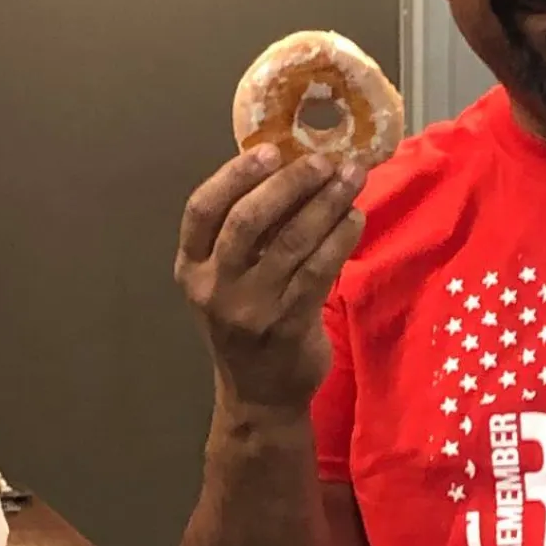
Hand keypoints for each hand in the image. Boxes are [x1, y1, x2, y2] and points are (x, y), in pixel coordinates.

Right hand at [174, 145, 366, 414]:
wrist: (260, 395)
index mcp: (190, 268)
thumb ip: (243, 235)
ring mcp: (250, 308)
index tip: (270, 150)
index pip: (201, 210)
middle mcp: (214, 287)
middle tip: (324, 160)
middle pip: (248, 220)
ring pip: (290, 242)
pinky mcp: (288, 325)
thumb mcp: (225, 281)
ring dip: (325, 204)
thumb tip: (290, 168)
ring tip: (350, 179)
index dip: (234, 175)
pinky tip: (355, 218)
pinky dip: (340, 238)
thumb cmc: (246, 324)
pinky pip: (318, 270)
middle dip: (290, 183)